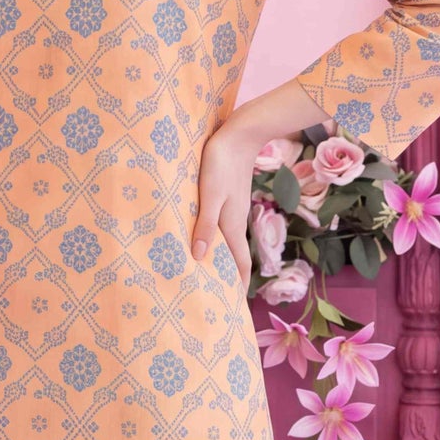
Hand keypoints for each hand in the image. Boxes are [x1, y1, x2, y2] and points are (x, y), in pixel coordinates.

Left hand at [192, 122, 259, 284]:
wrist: (239, 135)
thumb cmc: (221, 164)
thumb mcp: (210, 196)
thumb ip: (204, 225)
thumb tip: (199, 258)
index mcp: (233, 225)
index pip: (240, 262)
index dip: (239, 284)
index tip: (235, 304)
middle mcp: (236, 220)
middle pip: (235, 254)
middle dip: (229, 275)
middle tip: (218, 293)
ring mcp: (234, 208)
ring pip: (228, 239)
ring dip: (221, 256)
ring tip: (208, 270)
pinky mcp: (229, 196)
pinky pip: (223, 225)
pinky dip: (216, 237)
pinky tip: (205, 235)